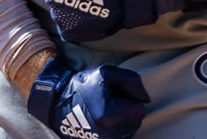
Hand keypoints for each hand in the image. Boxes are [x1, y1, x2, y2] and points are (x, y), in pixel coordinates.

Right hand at [27, 58, 149, 138]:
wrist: (60, 103)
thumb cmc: (84, 86)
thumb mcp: (107, 73)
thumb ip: (132, 81)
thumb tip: (146, 99)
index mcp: (109, 117)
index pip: (139, 109)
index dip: (130, 97)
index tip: (116, 93)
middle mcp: (108, 136)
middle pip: (137, 121)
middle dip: (128, 108)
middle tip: (111, 100)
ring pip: (131, 130)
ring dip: (124, 118)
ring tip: (107, 108)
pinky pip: (122, 136)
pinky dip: (118, 127)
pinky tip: (106, 119)